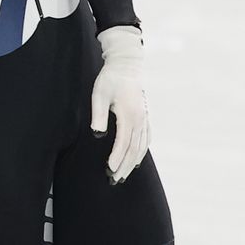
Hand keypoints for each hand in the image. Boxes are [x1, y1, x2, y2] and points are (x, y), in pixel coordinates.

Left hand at [90, 25, 149, 184]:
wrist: (127, 65)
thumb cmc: (110, 79)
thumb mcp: (99, 94)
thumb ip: (99, 114)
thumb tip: (98, 134)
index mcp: (129, 114)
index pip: (123, 142)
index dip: (117, 158)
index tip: (109, 170)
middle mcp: (140, 119)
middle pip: (134, 149)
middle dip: (124, 166)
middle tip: (114, 180)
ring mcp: (145, 118)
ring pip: (141, 146)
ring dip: (132, 163)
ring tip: (122, 175)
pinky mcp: (145, 117)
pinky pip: (146, 139)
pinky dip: (141, 152)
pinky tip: (136, 161)